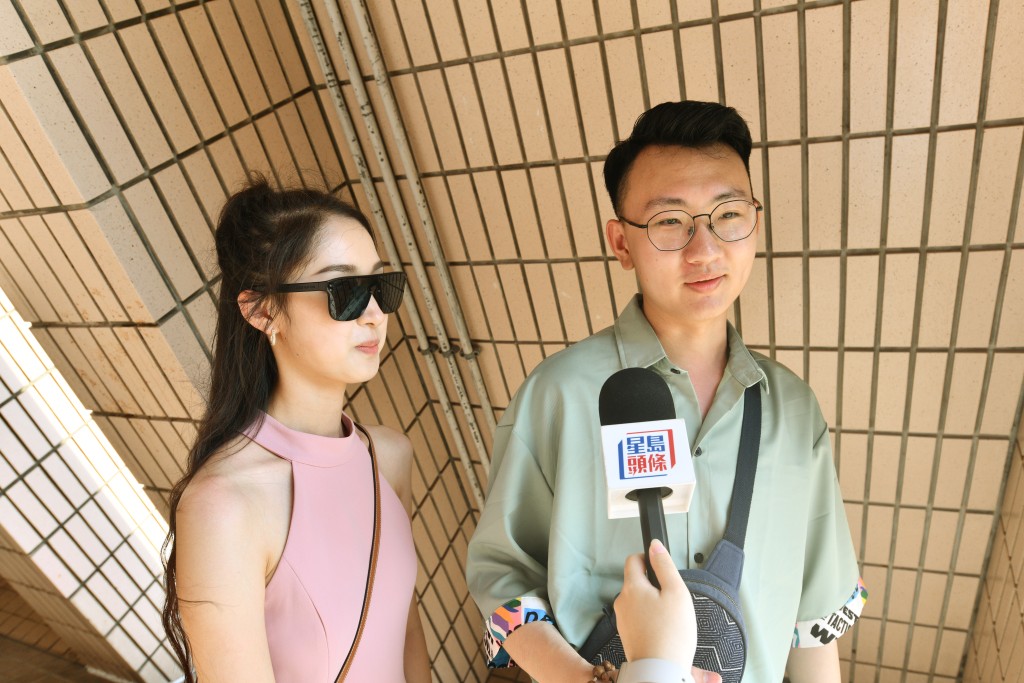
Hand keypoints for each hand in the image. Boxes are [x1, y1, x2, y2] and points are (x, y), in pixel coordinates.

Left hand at [614, 540, 721, 682]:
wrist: (659, 670)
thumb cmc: (670, 635)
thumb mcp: (676, 592)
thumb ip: (665, 565)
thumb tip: (655, 545)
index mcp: (632, 587)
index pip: (633, 559)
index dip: (647, 558)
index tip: (660, 566)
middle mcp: (622, 601)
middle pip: (636, 581)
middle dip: (653, 585)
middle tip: (671, 597)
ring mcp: (623, 620)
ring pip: (638, 601)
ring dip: (652, 604)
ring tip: (670, 618)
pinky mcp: (628, 635)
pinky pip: (638, 619)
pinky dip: (650, 620)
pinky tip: (664, 630)